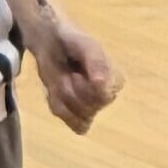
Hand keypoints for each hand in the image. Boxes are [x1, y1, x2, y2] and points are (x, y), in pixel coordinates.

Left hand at [34, 11, 120, 135]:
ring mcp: (92, 107)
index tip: (77, 70)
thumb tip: (101, 83)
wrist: (51, 42)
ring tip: (62, 79)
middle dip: (71, 90)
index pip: (104, 98)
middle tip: (67, 72)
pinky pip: (75, 125)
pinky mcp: (79, 116)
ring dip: (63, 98)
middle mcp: (107, 96)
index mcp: (116, 79)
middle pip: (90, 108)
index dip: (85, 87)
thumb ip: (96, 61)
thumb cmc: (72, 41)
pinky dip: (61, 109)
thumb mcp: (85, 45)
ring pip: (79, 118)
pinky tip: (57, 93)